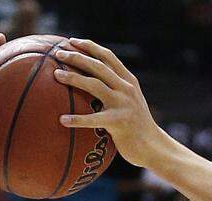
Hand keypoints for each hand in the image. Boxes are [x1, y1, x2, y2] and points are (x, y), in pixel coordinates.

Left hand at [55, 38, 164, 166]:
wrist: (155, 148)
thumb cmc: (138, 127)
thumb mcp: (132, 102)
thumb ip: (117, 90)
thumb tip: (92, 84)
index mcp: (129, 81)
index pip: (108, 57)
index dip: (90, 46)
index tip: (72, 41)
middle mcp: (127, 89)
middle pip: (98, 66)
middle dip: (77, 57)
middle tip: (58, 54)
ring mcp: (124, 105)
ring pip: (95, 85)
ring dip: (74, 77)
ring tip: (56, 75)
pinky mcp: (119, 122)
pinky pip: (94, 119)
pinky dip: (77, 119)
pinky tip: (62, 120)